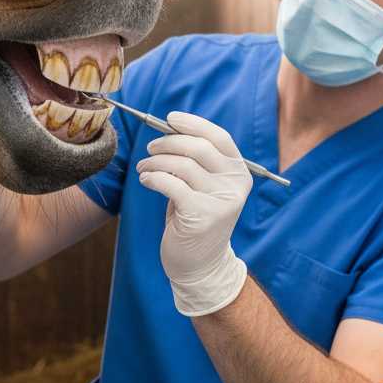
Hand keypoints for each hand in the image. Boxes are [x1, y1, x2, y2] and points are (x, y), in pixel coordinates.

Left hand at [137, 111, 251, 315]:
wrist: (201, 264)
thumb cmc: (196, 217)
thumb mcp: (203, 186)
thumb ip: (195, 161)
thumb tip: (169, 129)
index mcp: (239, 172)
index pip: (219, 137)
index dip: (193, 123)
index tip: (170, 118)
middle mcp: (234, 184)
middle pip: (198, 147)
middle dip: (167, 142)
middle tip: (150, 149)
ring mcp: (221, 200)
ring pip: (181, 165)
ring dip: (155, 162)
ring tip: (143, 168)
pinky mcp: (202, 215)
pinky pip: (170, 184)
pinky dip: (153, 178)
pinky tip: (146, 181)